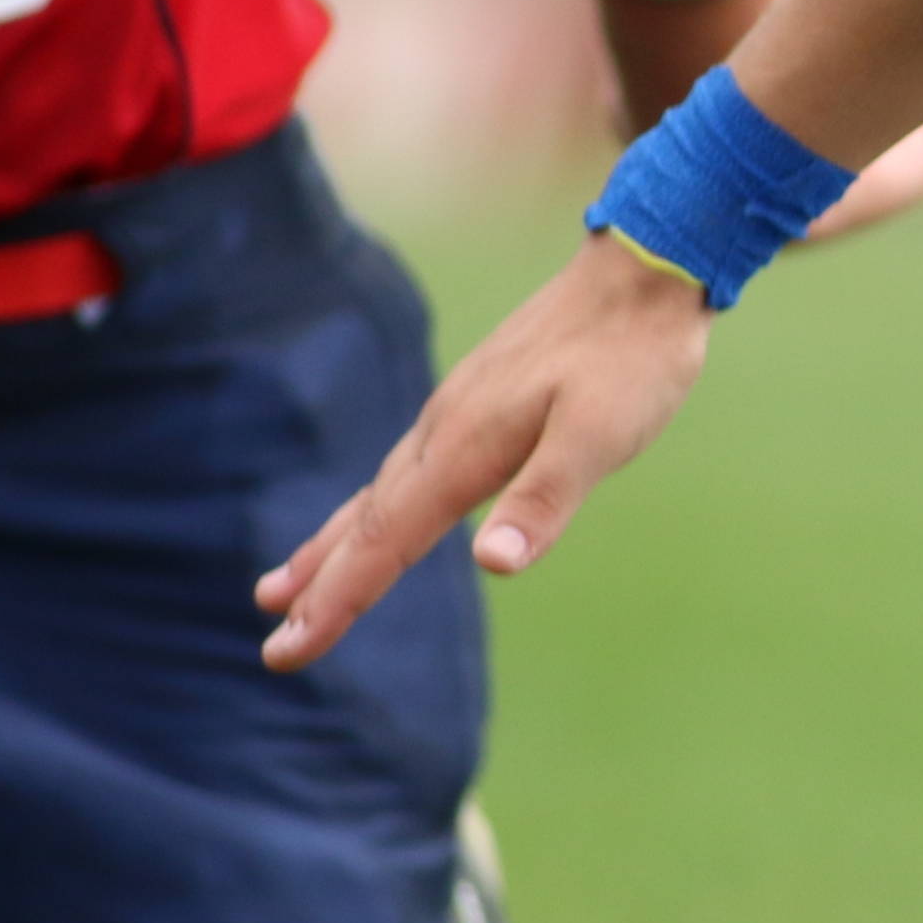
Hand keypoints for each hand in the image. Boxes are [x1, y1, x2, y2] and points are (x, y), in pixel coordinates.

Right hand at [255, 235, 711, 668]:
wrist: (646, 269)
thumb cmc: (632, 358)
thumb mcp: (603, 434)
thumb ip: (545, 499)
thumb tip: (494, 564)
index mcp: (465, 448)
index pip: (385, 542)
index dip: (337, 601)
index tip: (287, 653)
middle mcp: (444, 431)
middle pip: (367, 525)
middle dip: (319, 588)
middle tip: (276, 648)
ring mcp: (456, 413)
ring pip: (379, 495)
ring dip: (332, 548)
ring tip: (283, 588)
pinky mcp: (476, 403)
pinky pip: (405, 470)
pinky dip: (374, 508)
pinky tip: (379, 515)